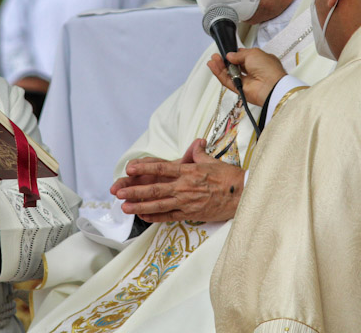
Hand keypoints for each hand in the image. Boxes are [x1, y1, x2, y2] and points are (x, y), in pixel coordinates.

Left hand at [111, 139, 243, 222]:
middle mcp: (184, 187)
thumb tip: (196, 143)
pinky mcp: (190, 214)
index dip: (143, 168)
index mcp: (188, 171)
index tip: (129, 169)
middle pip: (154, 189)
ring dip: (140, 206)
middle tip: (119, 192)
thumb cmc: (228, 177)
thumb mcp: (212, 161)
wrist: (242, 195)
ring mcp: (186, 202)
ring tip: (125, 207)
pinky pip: (169, 216)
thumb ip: (199, 153)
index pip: (161, 168)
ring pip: (158, 205)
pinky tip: (143, 216)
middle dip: (134, 191)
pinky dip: (155, 217)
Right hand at [207, 48, 285, 106]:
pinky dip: (219, 74)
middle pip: (235, 66)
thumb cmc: (268, 68)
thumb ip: (239, 54)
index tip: (226, 51)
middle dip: (225, 60)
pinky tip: (213, 66)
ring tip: (213, 60)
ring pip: (230, 74)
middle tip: (216, 55)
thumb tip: (230, 55)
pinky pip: (227, 81)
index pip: (244, 57)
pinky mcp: (239, 90)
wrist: (270, 86)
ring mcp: (246, 81)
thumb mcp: (253, 53)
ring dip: (221, 66)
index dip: (235, 54)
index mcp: (260, 61)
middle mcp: (253, 72)